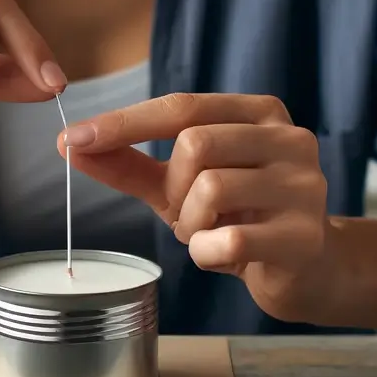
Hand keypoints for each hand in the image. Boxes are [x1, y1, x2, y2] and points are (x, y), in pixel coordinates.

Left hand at [58, 93, 335, 323]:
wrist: (307, 270)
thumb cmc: (239, 217)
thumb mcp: (179, 184)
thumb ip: (129, 162)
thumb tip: (69, 144)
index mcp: (258, 113)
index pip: (181, 106)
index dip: (123, 123)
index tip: (71, 138)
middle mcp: (289, 138)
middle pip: (195, 143)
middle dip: (173, 187)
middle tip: (187, 213)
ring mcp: (303, 185)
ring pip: (211, 190)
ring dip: (190, 223)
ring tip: (210, 233)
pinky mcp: (306, 236)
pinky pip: (228, 241)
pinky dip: (207, 254)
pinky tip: (225, 256)